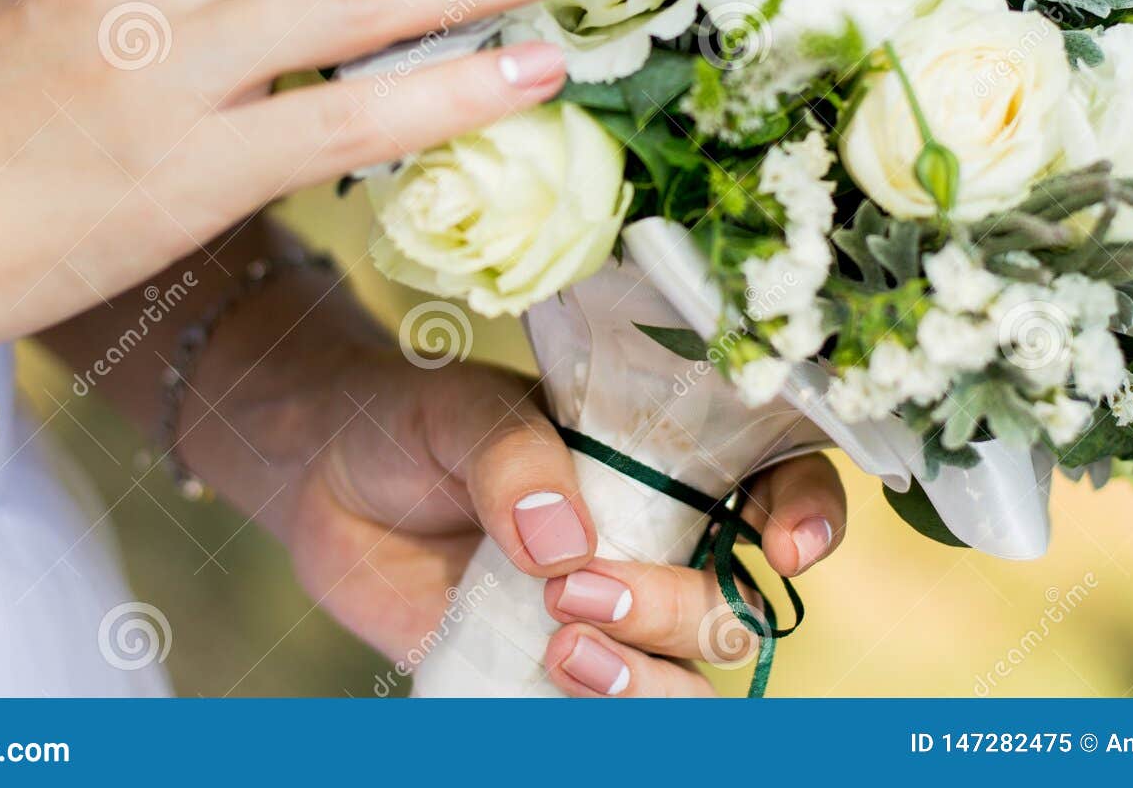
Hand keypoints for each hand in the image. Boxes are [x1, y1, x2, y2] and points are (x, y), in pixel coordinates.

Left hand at [283, 350, 847, 696]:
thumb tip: (561, 541)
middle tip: (575, 589)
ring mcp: (604, 614)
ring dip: (645, 679)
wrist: (326, 480)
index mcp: (661, 461)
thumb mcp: (458, 412)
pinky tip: (547, 687)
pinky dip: (601, 720)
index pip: (776, 484)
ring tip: (560, 648)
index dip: (806, 516)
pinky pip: (606, 717)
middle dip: (676, 608)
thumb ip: (512, 459)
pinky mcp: (546, 669)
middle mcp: (651, 542)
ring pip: (685, 676)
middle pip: (728, 602)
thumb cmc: (412, 424)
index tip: (782, 548)